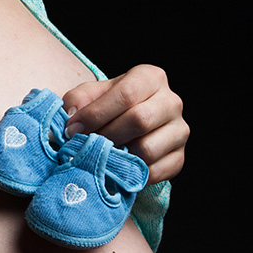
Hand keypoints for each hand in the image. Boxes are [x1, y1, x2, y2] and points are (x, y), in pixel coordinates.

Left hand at [62, 65, 188, 183]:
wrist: (130, 124)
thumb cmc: (110, 105)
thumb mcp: (92, 94)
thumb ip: (78, 99)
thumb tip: (73, 116)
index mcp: (151, 78)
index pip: (126, 95)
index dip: (96, 114)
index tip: (73, 129)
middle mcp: (171, 101)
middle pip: (140, 121)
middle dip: (106, 136)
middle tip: (85, 144)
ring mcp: (179, 131)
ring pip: (147, 149)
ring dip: (118, 157)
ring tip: (101, 155)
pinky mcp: (179, 158)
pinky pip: (155, 172)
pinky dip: (131, 174)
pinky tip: (117, 168)